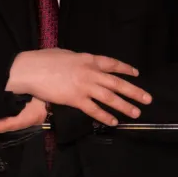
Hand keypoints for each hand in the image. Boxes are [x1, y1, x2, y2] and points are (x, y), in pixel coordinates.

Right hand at [6, 49, 151, 125]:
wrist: (30, 69)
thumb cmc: (44, 59)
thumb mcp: (66, 54)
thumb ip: (79, 60)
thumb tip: (84, 65)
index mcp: (88, 59)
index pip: (112, 64)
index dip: (126, 69)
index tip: (136, 74)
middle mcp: (90, 72)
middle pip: (117, 83)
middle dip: (134, 91)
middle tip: (147, 99)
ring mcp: (84, 86)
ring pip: (110, 98)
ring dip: (125, 106)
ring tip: (136, 113)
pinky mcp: (76, 99)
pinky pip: (94, 110)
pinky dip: (105, 116)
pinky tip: (114, 122)